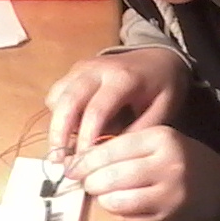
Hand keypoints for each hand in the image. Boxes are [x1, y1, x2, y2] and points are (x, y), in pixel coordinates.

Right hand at [45, 48, 190, 156]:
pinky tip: (69, 131)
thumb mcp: (163, 109)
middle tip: (58, 161)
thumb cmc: (162, 86)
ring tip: (61, 151)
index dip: (86, 138)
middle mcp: (97, 69)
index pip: (97, 111)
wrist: (158, 57)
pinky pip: (57, 94)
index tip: (83, 163)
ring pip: (57, 97)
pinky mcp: (74, 71)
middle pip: (68, 101)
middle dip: (59, 133)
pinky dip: (58, 114)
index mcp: (123, 78)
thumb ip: (139, 131)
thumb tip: (111, 156)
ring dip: (56, 125)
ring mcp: (82, 68)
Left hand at [67, 126, 219, 220]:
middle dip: (90, 182)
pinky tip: (121, 205)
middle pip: (110, 177)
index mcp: (162, 139)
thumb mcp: (159, 141)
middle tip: (86, 182)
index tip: (72, 167)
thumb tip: (81, 161)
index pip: (111, 148)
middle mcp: (166, 166)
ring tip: (103, 194)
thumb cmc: (183, 159)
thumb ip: (125, 146)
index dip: (85, 160)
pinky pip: (127, 219)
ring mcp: (167, 196)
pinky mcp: (166, 219)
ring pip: (116, 202)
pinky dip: (117, 213)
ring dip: (102, 200)